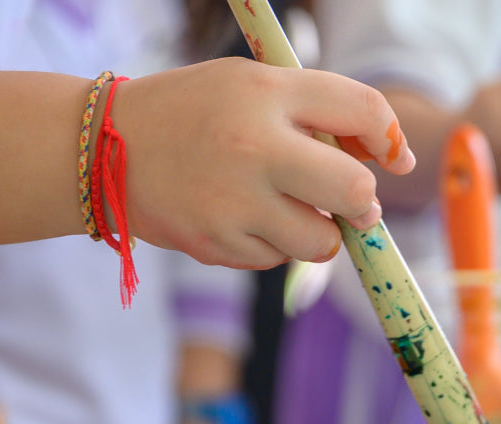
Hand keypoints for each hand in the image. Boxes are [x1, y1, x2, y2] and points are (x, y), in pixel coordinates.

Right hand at [115, 58, 414, 269]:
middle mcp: (255, 147)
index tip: (394, 158)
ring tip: (287, 209)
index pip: (363, 112)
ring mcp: (235, 203)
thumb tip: (383, 159)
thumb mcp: (250, 85)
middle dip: (363, 203)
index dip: (391, 140)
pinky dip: (273, 245)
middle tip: (352, 202)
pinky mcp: (218, 245)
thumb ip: (314, 109)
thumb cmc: (194, 113)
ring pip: (320, 242)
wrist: (106, 149)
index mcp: (267, 93)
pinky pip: (277, 260)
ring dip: (318, 233)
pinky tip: (241, 218)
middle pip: (354, 191)